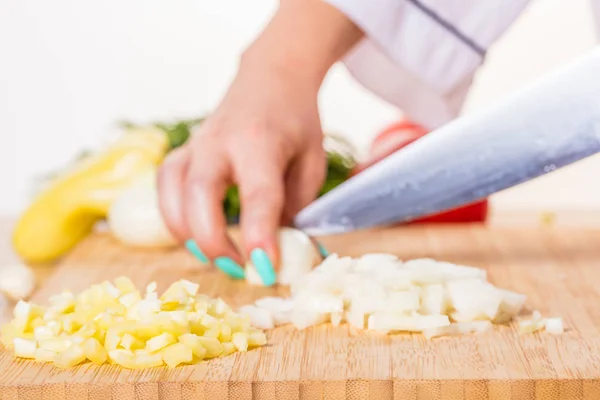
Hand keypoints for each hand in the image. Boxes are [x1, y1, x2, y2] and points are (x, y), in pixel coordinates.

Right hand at [157, 60, 324, 283]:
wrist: (272, 78)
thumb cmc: (296, 122)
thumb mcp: (311, 163)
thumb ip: (294, 207)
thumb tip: (275, 251)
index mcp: (261, 141)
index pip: (258, 194)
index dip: (260, 236)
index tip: (266, 269)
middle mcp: (221, 141)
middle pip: (199, 194)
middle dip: (212, 241)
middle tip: (237, 270)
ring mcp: (196, 144)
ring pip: (172, 191)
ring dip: (187, 233)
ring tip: (216, 257)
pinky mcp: (184, 152)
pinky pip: (165, 186)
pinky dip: (173, 216)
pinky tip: (193, 233)